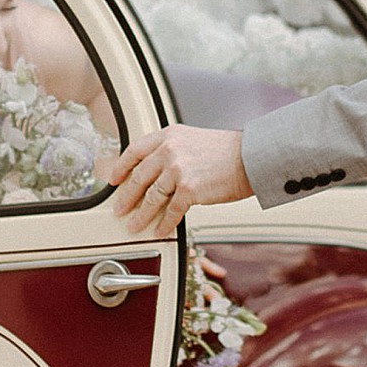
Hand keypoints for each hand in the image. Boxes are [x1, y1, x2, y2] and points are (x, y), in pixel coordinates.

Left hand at [109, 125, 249, 235]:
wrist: (252, 157)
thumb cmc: (229, 151)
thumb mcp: (194, 140)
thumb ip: (173, 150)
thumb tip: (156, 172)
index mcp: (169, 135)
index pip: (134, 150)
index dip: (121, 167)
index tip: (114, 179)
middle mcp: (170, 150)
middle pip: (139, 177)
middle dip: (126, 197)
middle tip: (119, 209)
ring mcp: (178, 170)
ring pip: (151, 197)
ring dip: (141, 215)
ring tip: (134, 225)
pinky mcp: (189, 189)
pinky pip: (171, 211)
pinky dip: (164, 224)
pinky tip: (160, 230)